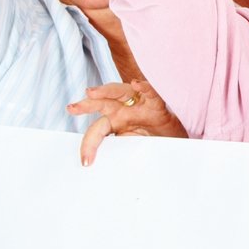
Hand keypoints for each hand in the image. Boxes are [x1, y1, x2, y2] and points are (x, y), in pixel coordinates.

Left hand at [65, 79, 187, 165]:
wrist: (175, 139)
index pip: (97, 130)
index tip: (86, 161)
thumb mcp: (132, 147)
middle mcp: (123, 110)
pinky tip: (136, 84)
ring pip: (119, 91)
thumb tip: (105, 164)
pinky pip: (150, 93)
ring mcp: (138, 105)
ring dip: (105, 91)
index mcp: (114, 122)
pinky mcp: (156, 104)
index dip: (90, 144)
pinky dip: (144, 87)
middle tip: (73, 108)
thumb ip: (119, 148)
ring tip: (92, 93)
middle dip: (86, 105)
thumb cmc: (152, 139)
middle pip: (101, 103)